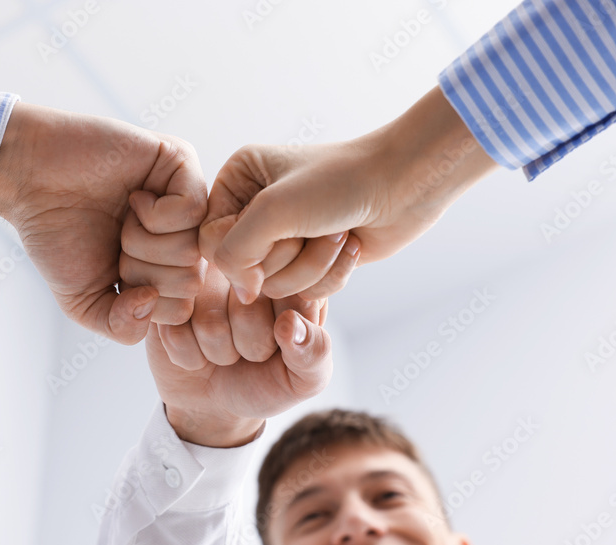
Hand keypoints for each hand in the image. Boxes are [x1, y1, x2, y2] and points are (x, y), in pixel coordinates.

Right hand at [0, 103, 206, 343]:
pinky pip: (193, 211)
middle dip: (141, 271)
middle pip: (190, 282)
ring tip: (123, 218)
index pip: (181, 309)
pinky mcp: (183, 164)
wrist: (29, 177)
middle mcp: (183, 237)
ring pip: (193, 249)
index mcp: (166, 269)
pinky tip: (135, 197)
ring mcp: (187, 200)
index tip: (113, 272)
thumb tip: (151, 303)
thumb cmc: (55, 234)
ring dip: (144, 242)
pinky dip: (155, 214)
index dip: (141, 301)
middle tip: (117, 242)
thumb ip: (121, 327)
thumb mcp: (83, 302)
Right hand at [145, 267, 331, 447]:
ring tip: (224, 350)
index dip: (285, 332)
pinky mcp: (164, 293)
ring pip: (210, 322)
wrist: (215, 402)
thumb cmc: (267, 381)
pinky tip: (196, 351)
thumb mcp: (305, 377)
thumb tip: (290, 324)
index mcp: (289, 272)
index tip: (285, 343)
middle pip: (248, 305)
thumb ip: (314, 352)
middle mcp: (244, 262)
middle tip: (252, 350)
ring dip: (219, 353)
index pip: (292, 291)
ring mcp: (200, 273)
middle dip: (251, 345)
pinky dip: (189, 356)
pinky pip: (175, 332)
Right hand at [200, 86, 497, 303]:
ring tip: (334, 233)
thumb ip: (233, 253)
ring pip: (275, 285)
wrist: (405, 185)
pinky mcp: (312, 259)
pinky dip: (329, 274)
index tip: (276, 231)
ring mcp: (285, 235)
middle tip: (314, 226)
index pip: (209, 239)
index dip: (241, 250)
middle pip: (242, 268)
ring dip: (311, 265)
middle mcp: (256, 207)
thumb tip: (241, 293)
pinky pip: (303, 291)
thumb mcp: (273, 211)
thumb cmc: (341, 183)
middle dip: (286, 256)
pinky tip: (348, 245)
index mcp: (237, 179)